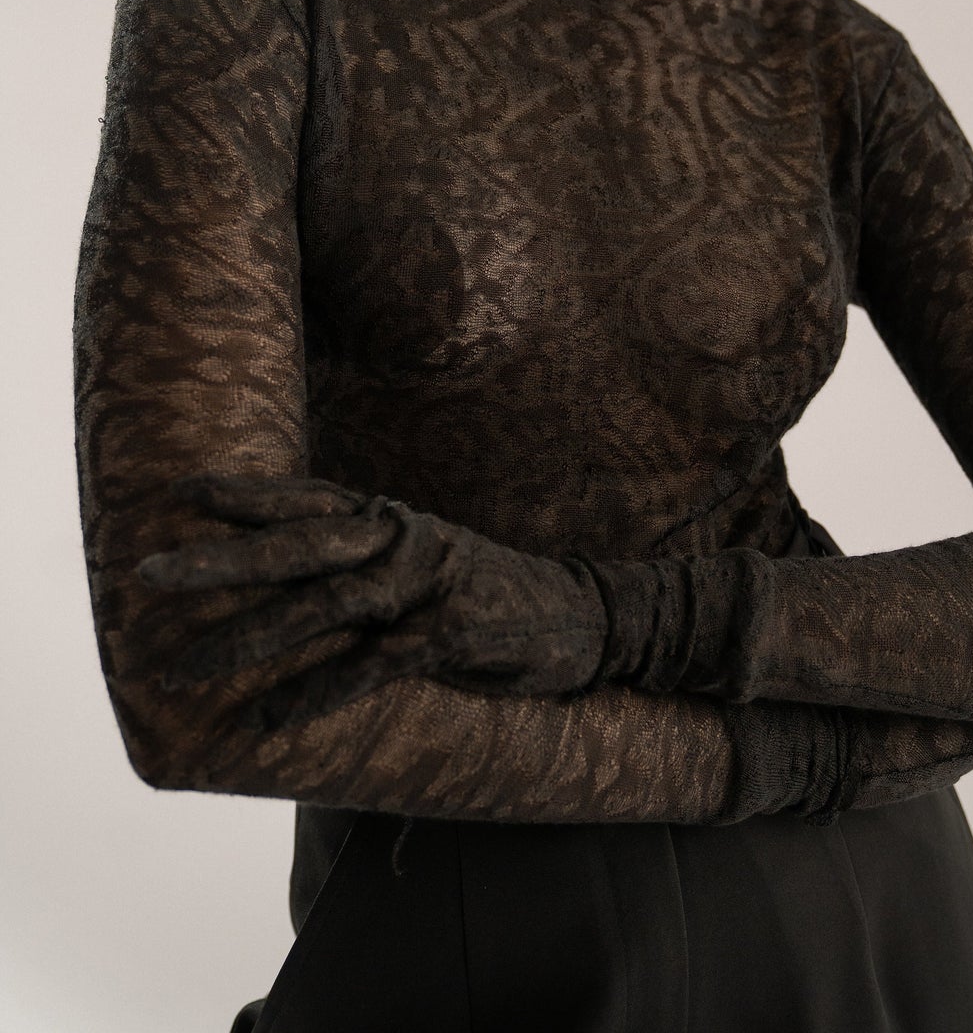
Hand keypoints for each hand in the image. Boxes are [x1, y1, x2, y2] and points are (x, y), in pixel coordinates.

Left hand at [136, 471, 609, 712]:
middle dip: (221, 559)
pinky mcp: (452, 634)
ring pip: (324, 606)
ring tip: (186, 665)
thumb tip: (295, 579)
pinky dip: (316, 691)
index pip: (309, 498)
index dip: (248, 494)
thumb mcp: (428, 561)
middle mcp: (404, 540)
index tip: (183, 493)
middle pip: (300, 544)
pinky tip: (269, 717)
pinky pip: (371, 667)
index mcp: (394, 520)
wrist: (584, 615)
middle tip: (151, 571)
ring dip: (249, 638)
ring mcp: (429, 585)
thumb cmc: (490, 593)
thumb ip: (368, 562)